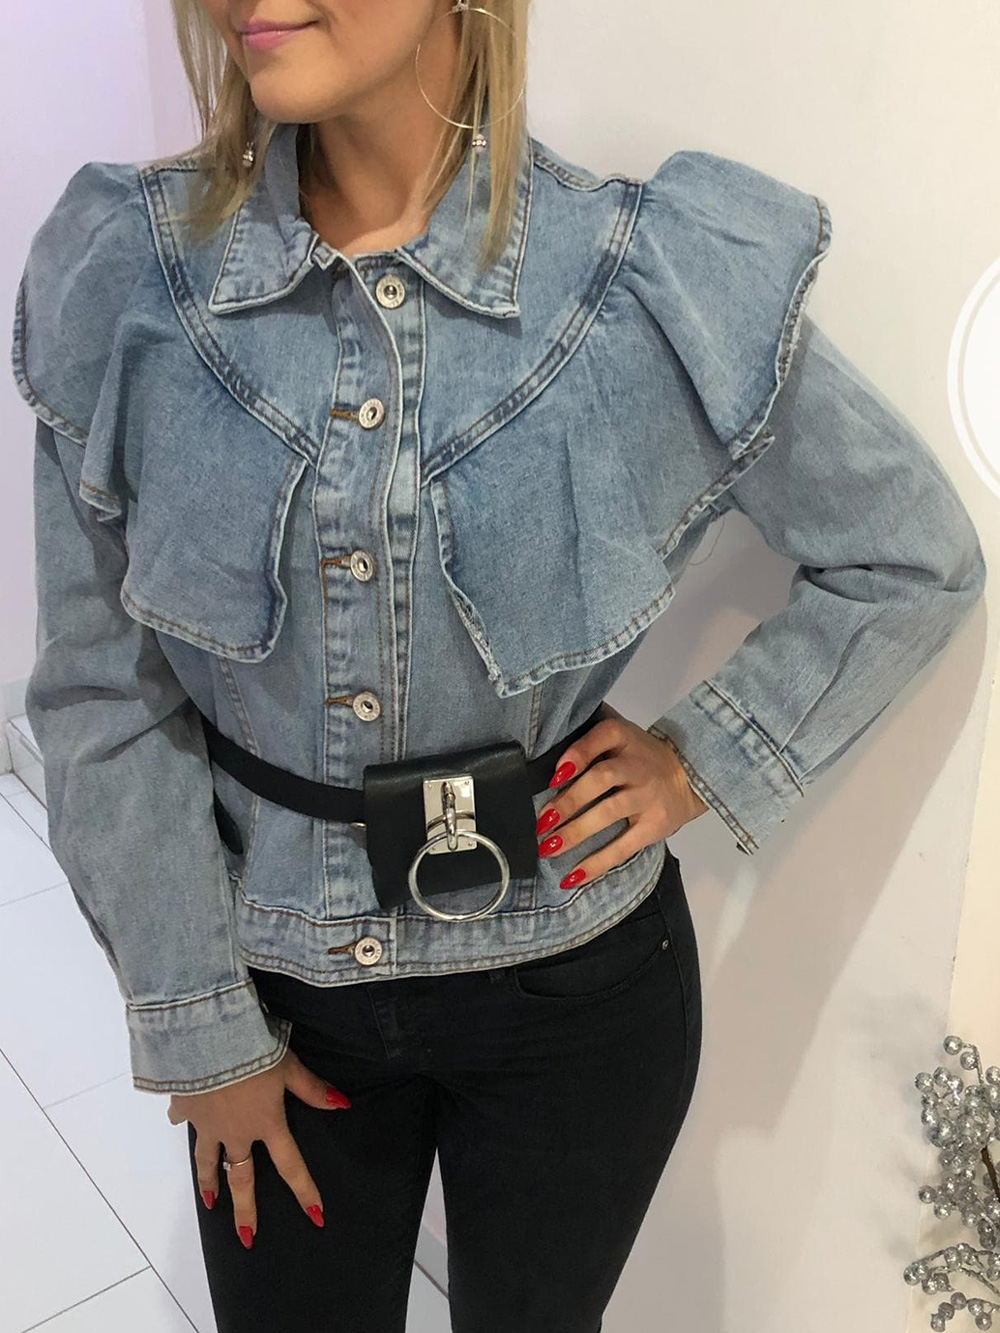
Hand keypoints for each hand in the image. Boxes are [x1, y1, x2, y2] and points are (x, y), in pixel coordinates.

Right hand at [166, 1045, 351, 1248]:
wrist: (204, 1038)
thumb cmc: (253, 1050)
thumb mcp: (288, 1066)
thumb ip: (312, 1089)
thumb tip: (342, 1104)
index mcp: (266, 1123)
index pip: (290, 1164)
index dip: (304, 1190)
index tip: (316, 1216)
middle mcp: (236, 1133)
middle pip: (242, 1178)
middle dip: (245, 1209)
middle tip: (247, 1237)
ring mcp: (207, 1124)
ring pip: (208, 1161)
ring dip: (209, 1182)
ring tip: (210, 1202)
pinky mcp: (184, 1106)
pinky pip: (182, 1118)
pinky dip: (181, 1120)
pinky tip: (177, 1121)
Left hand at [535, 704, 708, 889]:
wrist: (689, 775)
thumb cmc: (640, 758)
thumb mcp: (618, 739)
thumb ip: (588, 746)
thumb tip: (550, 773)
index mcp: (625, 738)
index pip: (602, 737)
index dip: (576, 755)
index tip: (554, 777)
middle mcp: (638, 766)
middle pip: (602, 778)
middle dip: (568, 801)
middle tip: (541, 822)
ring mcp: (648, 797)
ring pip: (609, 812)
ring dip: (576, 832)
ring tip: (549, 847)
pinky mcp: (654, 826)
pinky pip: (623, 847)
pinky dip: (597, 863)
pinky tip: (573, 875)